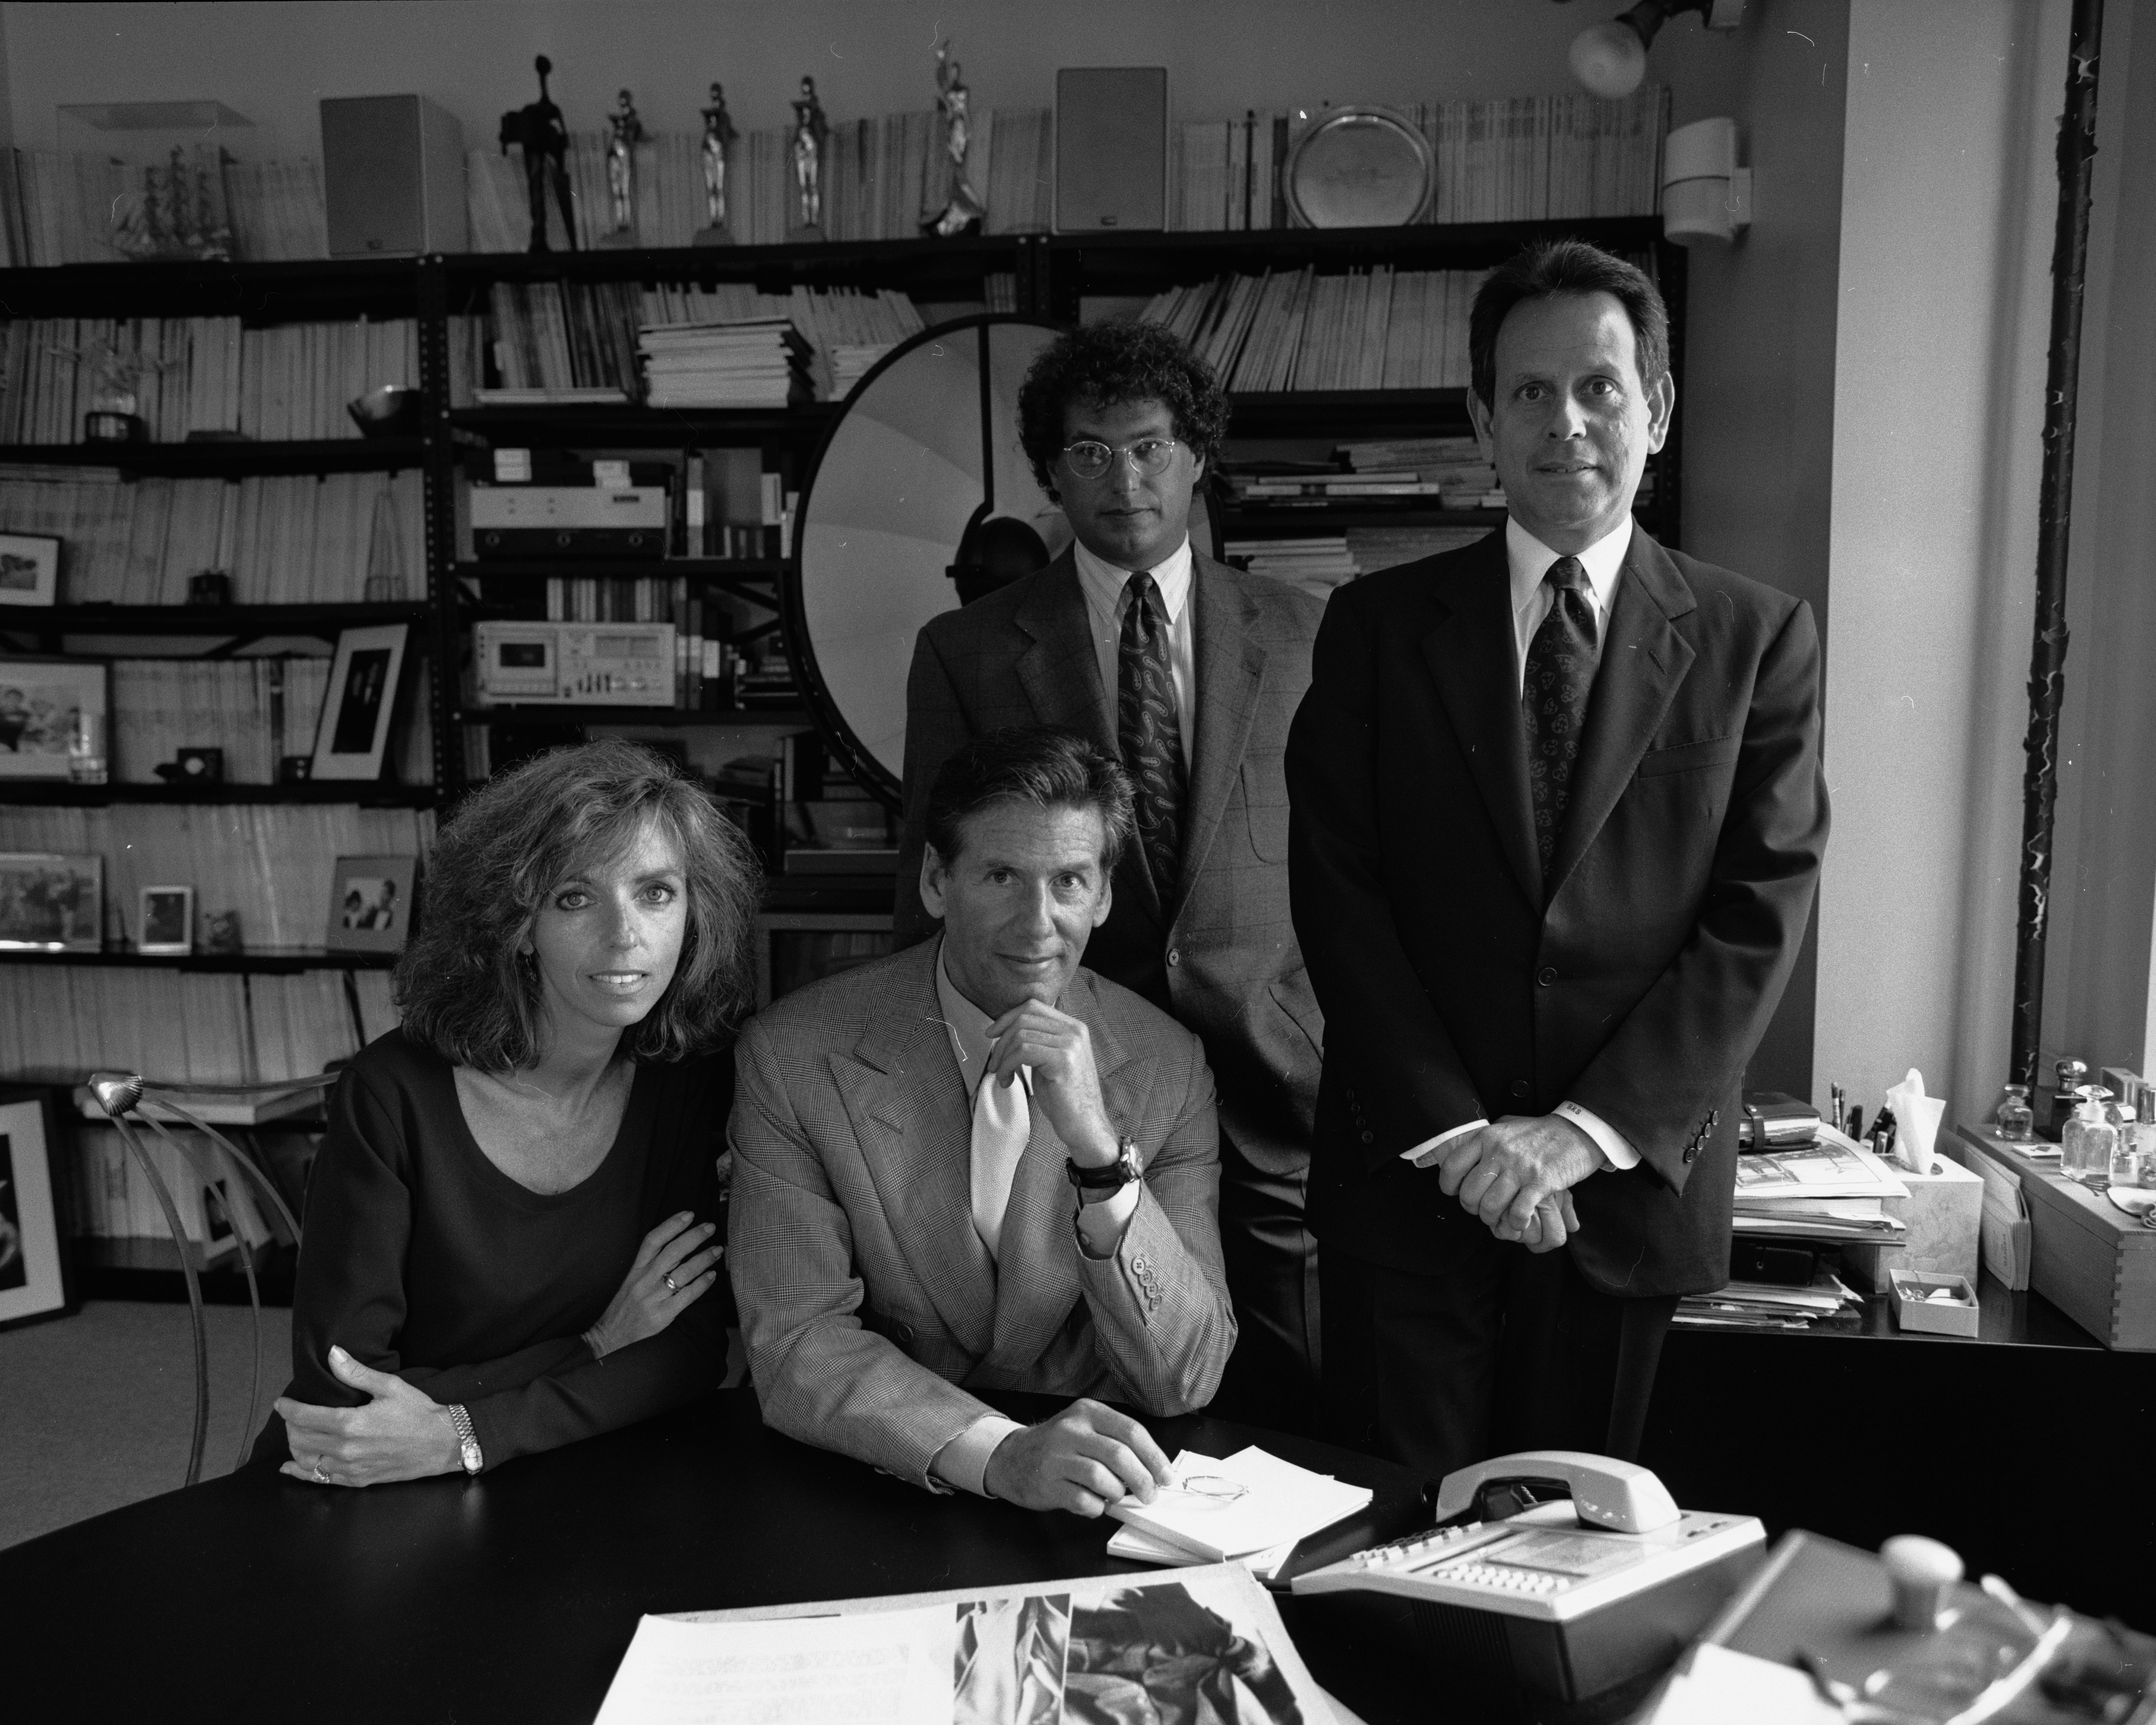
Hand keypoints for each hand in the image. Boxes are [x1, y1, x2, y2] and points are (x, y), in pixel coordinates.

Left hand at [276, 1346, 459, 1486]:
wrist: (443, 1444)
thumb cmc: (418, 1412)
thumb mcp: (390, 1386)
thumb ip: (356, 1373)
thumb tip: (332, 1353)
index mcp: (350, 1423)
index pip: (305, 1417)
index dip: (288, 1409)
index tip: (280, 1403)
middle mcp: (345, 1449)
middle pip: (301, 1439)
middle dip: (290, 1426)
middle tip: (291, 1415)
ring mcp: (349, 1468)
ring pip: (306, 1461)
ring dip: (294, 1447)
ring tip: (295, 1434)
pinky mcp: (357, 1480)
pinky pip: (319, 1480)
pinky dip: (300, 1473)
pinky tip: (290, 1467)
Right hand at [586, 1212, 722, 1358]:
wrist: (609, 1336)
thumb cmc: (624, 1305)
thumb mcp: (631, 1280)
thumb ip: (649, 1263)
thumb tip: (678, 1244)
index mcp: (635, 1270)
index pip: (652, 1241)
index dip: (671, 1225)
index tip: (689, 1214)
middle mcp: (644, 1281)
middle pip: (672, 1253)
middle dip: (693, 1237)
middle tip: (711, 1227)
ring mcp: (653, 1298)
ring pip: (683, 1273)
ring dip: (703, 1259)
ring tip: (718, 1250)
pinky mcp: (662, 1315)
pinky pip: (686, 1296)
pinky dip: (701, 1284)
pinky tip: (712, 1275)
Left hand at [983, 1000, 1115, 1164]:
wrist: (1085, 1126)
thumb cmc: (1064, 1098)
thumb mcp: (1050, 1061)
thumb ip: (1037, 1042)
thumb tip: (1006, 1030)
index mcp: (1074, 1027)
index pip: (1033, 1006)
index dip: (1007, 1017)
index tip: (991, 1034)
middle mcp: (1075, 1030)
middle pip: (1025, 1017)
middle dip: (1001, 1039)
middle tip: (993, 1063)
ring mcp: (1071, 1043)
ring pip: (1021, 1035)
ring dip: (1002, 1057)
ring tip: (1001, 1076)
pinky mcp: (1063, 1060)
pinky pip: (1022, 1052)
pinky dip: (1007, 1066)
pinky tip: (1007, 1081)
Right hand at [983, 1398, 1173, 1516]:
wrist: (1012, 1458)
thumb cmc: (1059, 1447)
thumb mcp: (1086, 1430)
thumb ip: (1117, 1442)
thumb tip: (1155, 1470)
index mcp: (1087, 1412)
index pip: (1131, 1431)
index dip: (1155, 1457)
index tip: (1166, 1476)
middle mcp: (1071, 1430)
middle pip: (1119, 1455)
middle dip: (1142, 1480)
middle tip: (1149, 1494)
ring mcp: (1056, 1457)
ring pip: (1102, 1478)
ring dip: (1117, 1493)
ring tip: (1115, 1495)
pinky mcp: (1047, 1484)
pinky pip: (1084, 1501)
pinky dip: (1097, 1507)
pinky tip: (1094, 1503)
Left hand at [1429, 1115, 1600, 1246]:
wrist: (1577, 1131)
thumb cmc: (1540, 1132)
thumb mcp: (1507, 1126)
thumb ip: (1485, 1138)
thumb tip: (1462, 1149)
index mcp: (1487, 1137)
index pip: (1452, 1166)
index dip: (1449, 1186)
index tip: (1456, 1192)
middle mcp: (1499, 1151)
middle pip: (1469, 1193)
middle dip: (1473, 1208)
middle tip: (1482, 1209)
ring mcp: (1520, 1167)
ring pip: (1490, 1206)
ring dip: (1493, 1219)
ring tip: (1500, 1218)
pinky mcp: (1540, 1182)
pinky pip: (1518, 1212)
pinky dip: (1516, 1223)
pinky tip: (1519, 1220)